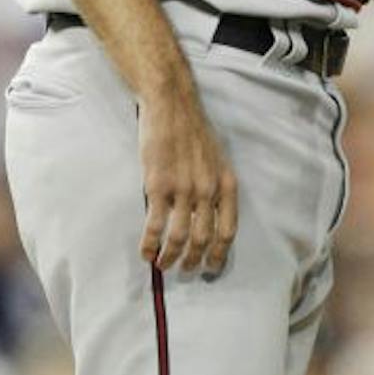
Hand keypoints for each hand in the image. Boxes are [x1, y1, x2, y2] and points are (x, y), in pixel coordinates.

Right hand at [137, 91, 238, 274]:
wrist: (172, 105)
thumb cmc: (193, 129)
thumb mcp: (217, 159)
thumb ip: (215, 186)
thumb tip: (207, 216)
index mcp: (226, 184)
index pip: (227, 231)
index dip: (219, 254)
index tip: (210, 266)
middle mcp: (208, 191)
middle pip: (203, 239)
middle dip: (193, 261)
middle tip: (185, 269)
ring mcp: (183, 189)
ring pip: (179, 238)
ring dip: (170, 257)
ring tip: (163, 264)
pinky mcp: (158, 186)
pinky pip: (155, 225)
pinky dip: (149, 244)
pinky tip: (145, 252)